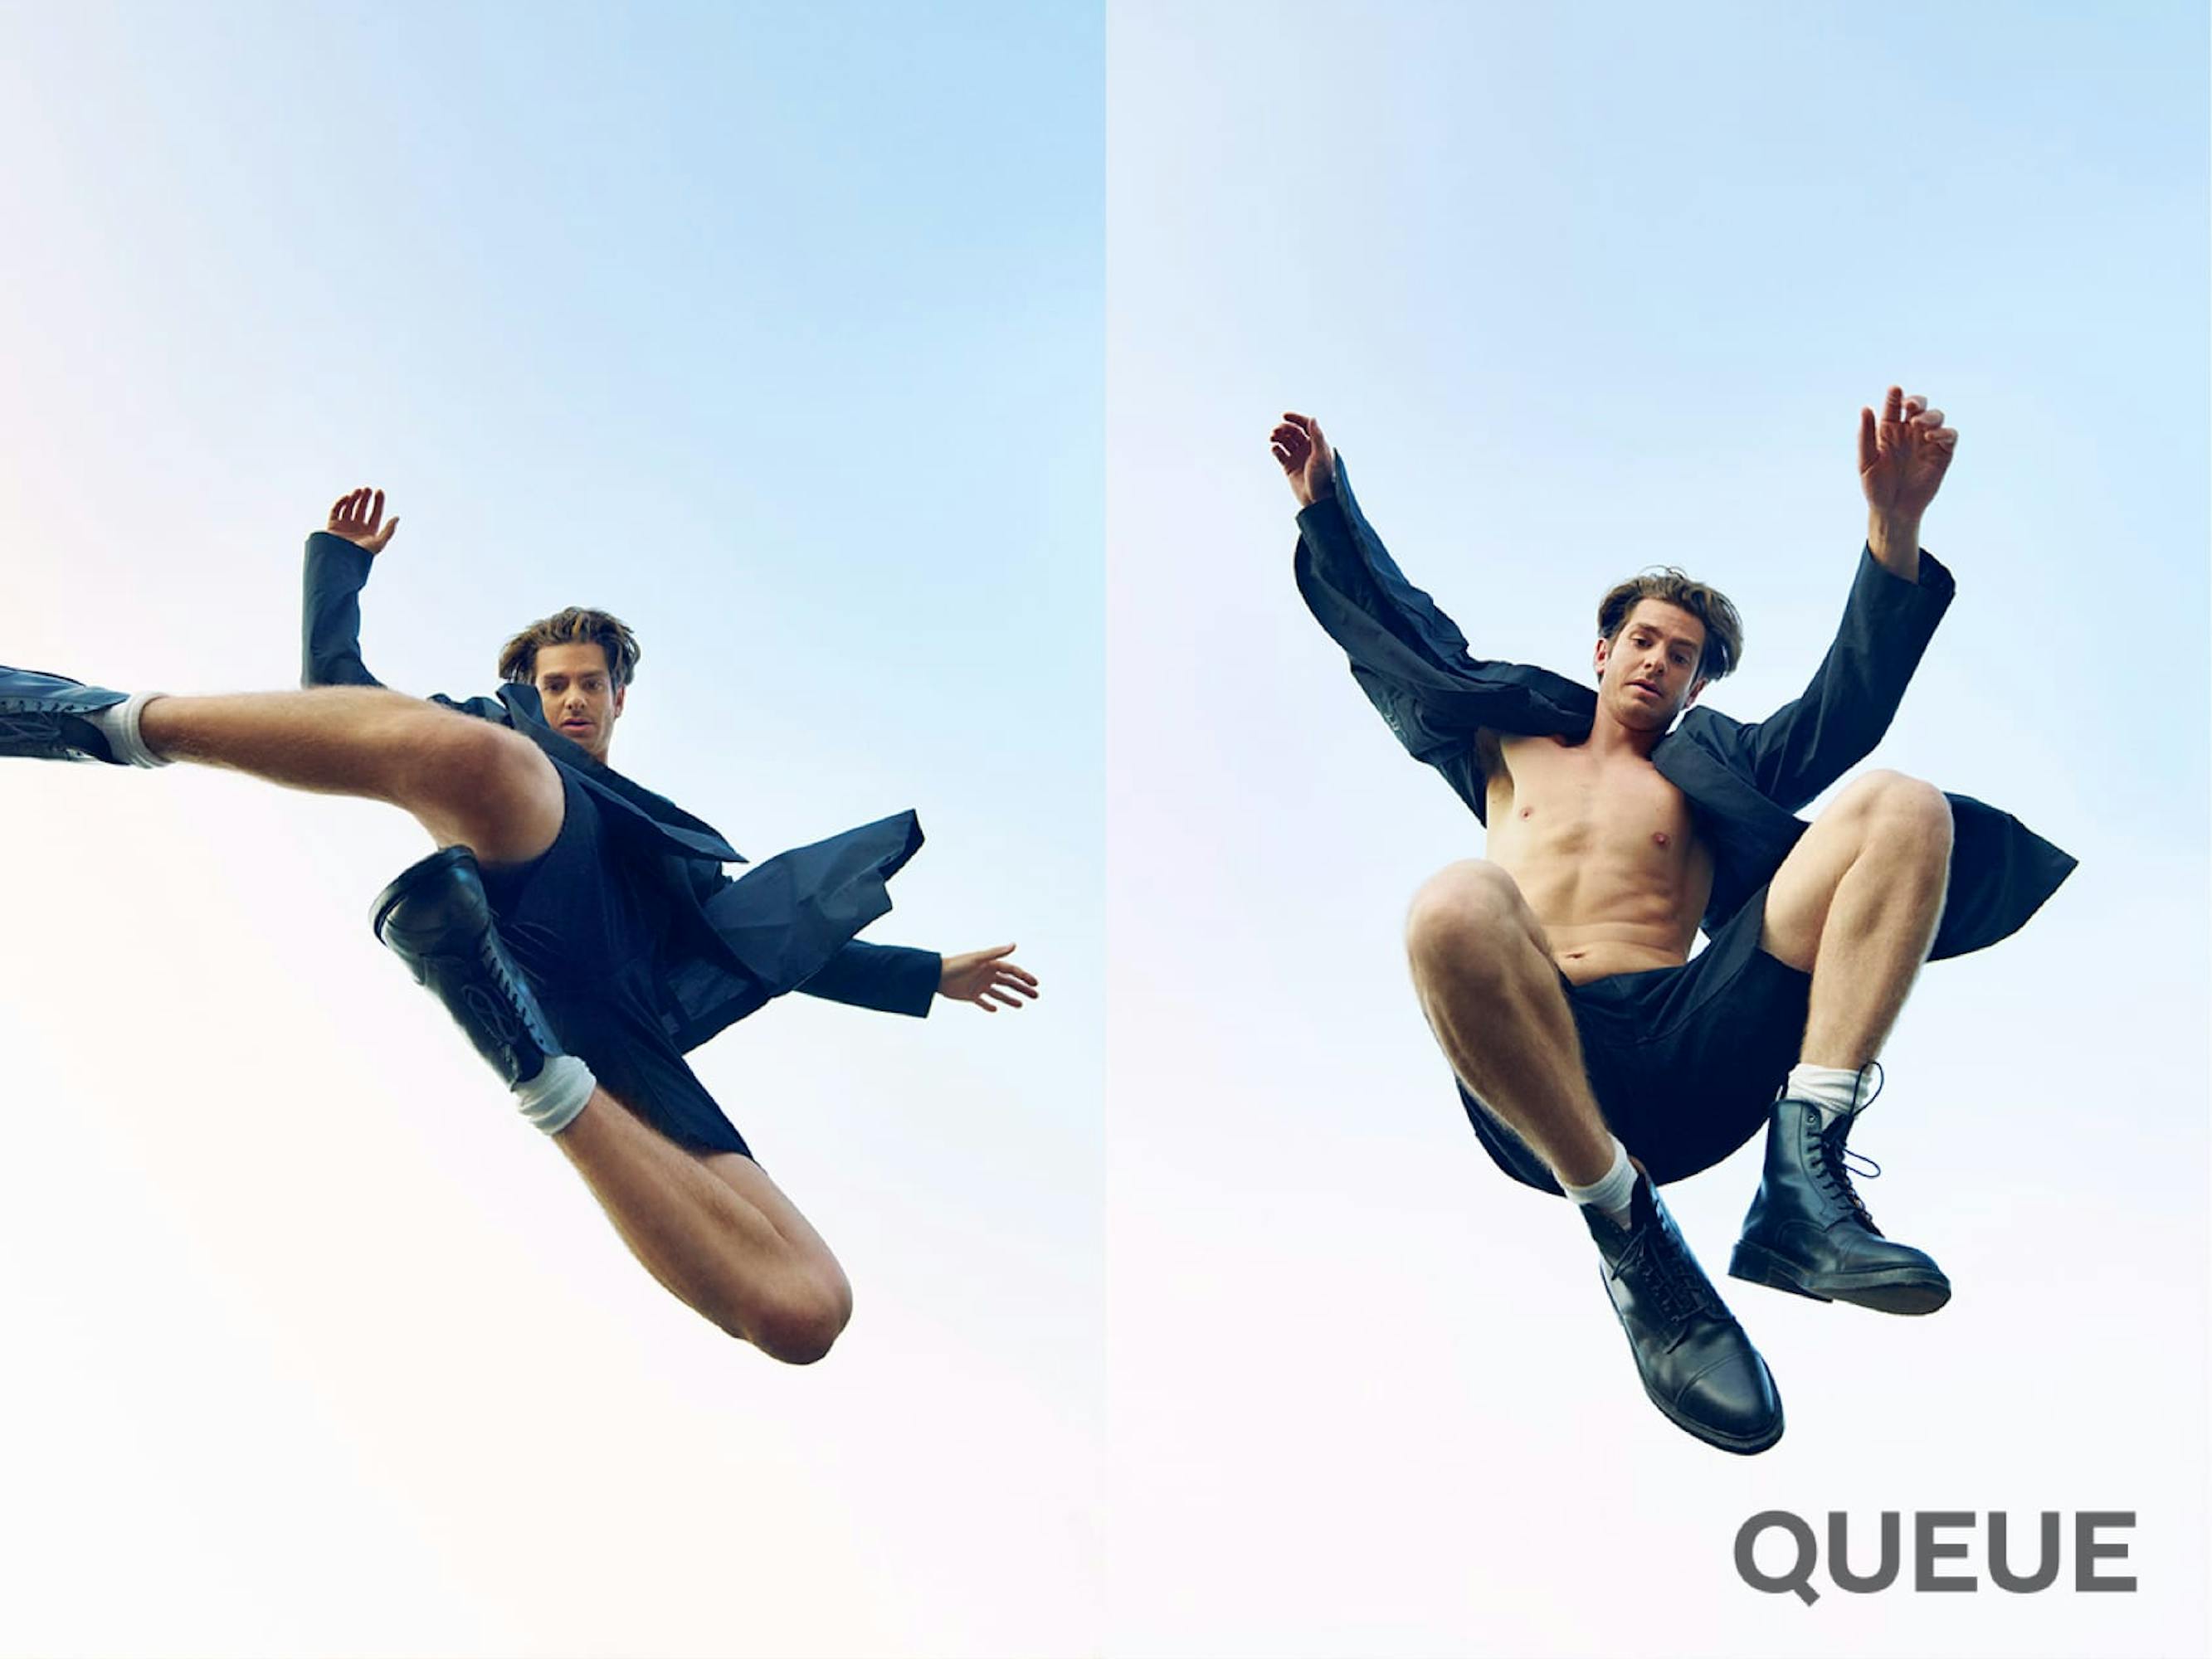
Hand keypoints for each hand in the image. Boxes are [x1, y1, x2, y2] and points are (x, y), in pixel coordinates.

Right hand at [327, 486, 398, 553]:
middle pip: (362, 508)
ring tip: (359, 490)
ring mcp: (344, 525)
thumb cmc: (360, 554)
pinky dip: (341, 503)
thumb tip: (397, 517)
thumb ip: (389, 530)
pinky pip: (336, 511)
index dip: (378, 502)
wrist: (339, 560)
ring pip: (350, 507)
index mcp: (369, 532)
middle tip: (368, 489)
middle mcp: (357, 527)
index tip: (380, 491)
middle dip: (366, 498)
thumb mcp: (379, 543)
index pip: (376, 513)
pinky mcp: (332, 525)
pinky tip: (347, 497)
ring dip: (354, 498)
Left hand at [937, 944, 1039, 1013]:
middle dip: (1022, 988)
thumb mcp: (978, 959)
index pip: (1012, 970)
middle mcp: (987, 974)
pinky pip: (983, 1002)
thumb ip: (996, 953)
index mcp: (990, 964)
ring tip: (1021, 1005)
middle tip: (1036, 995)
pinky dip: (989, 1006)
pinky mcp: (971, 996)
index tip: (1035, 983)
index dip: (1024, 976)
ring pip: (999, 993)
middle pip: (1009, 982)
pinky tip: (995, 1009)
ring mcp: (980, 985)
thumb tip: (1014, 944)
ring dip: (1010, 999)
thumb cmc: (957, 964)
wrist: (936, 976)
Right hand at [1270, 412, 1336, 507]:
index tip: (1285, 415)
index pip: (1306, 425)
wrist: (1317, 500)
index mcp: (1317, 443)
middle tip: (1276, 430)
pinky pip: (1280, 454)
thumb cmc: (1323, 478)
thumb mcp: (1320, 455)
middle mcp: (1307, 448)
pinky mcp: (1289, 467)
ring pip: (1285, 442)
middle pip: (1293, 432)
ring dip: (1278, 437)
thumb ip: (1317, 436)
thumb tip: (1313, 418)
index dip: (1296, 418)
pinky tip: (1274, 448)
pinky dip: (1276, 449)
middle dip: (1284, 429)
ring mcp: (1297, 457)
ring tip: (1272, 437)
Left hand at [1857, 387, 1955, 522]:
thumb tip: (1865, 408)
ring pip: (1936, 416)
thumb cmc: (1876, 487)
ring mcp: (1927, 442)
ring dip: (1930, 416)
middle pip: (1919, 406)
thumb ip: (1866, 435)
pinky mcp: (1942, 454)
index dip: (1895, 396)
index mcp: (1889, 430)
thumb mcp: (1866, 461)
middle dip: (1917, 401)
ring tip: (1918, 425)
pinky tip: (1930, 437)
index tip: (1894, 390)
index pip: (1894, 406)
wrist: (1892, 510)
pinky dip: (1943, 432)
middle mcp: (1909, 432)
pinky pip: (1949, 435)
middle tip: (1910, 407)